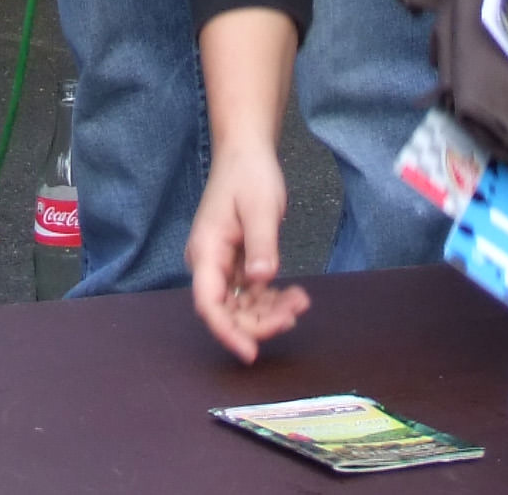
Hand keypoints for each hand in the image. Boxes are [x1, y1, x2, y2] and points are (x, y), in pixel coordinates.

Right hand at [188, 144, 308, 363]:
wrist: (246, 154)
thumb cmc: (249, 176)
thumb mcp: (260, 207)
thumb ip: (261, 245)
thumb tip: (261, 280)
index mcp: (206, 250)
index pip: (209, 303)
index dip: (227, 332)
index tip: (250, 353)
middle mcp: (209, 263)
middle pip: (228, 311)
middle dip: (260, 321)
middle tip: (295, 313)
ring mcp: (222, 265)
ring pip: (242, 306)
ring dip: (270, 312)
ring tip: (301, 300)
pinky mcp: (236, 264)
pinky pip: (251, 294)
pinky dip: (272, 300)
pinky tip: (294, 294)